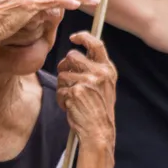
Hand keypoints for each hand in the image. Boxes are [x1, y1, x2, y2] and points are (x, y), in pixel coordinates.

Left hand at [57, 32, 116, 148]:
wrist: (99, 131)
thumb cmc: (98, 109)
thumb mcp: (104, 85)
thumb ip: (94, 68)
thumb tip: (74, 54)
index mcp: (108, 70)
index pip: (96, 44)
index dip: (83, 36)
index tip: (73, 37)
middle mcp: (99, 73)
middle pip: (71, 56)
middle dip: (65, 67)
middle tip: (69, 81)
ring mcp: (87, 81)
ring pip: (62, 74)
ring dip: (63, 86)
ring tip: (74, 98)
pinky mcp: (75, 91)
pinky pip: (60, 89)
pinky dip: (62, 99)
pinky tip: (71, 106)